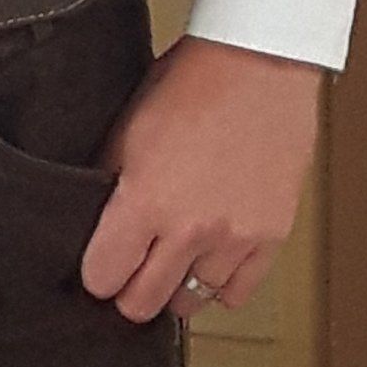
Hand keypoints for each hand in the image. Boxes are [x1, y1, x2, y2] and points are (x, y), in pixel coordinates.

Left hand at [80, 34, 321, 323]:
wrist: (260, 63)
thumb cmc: (196, 82)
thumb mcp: (128, 128)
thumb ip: (111, 182)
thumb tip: (98, 224)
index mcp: (145, 200)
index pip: (103, 278)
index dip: (95, 275)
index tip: (99, 267)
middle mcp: (190, 228)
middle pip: (143, 303)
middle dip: (129, 291)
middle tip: (131, 272)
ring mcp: (234, 237)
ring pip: (190, 301)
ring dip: (176, 286)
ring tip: (173, 259)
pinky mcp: (270, 236)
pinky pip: (237, 292)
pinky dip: (220, 284)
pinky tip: (210, 261)